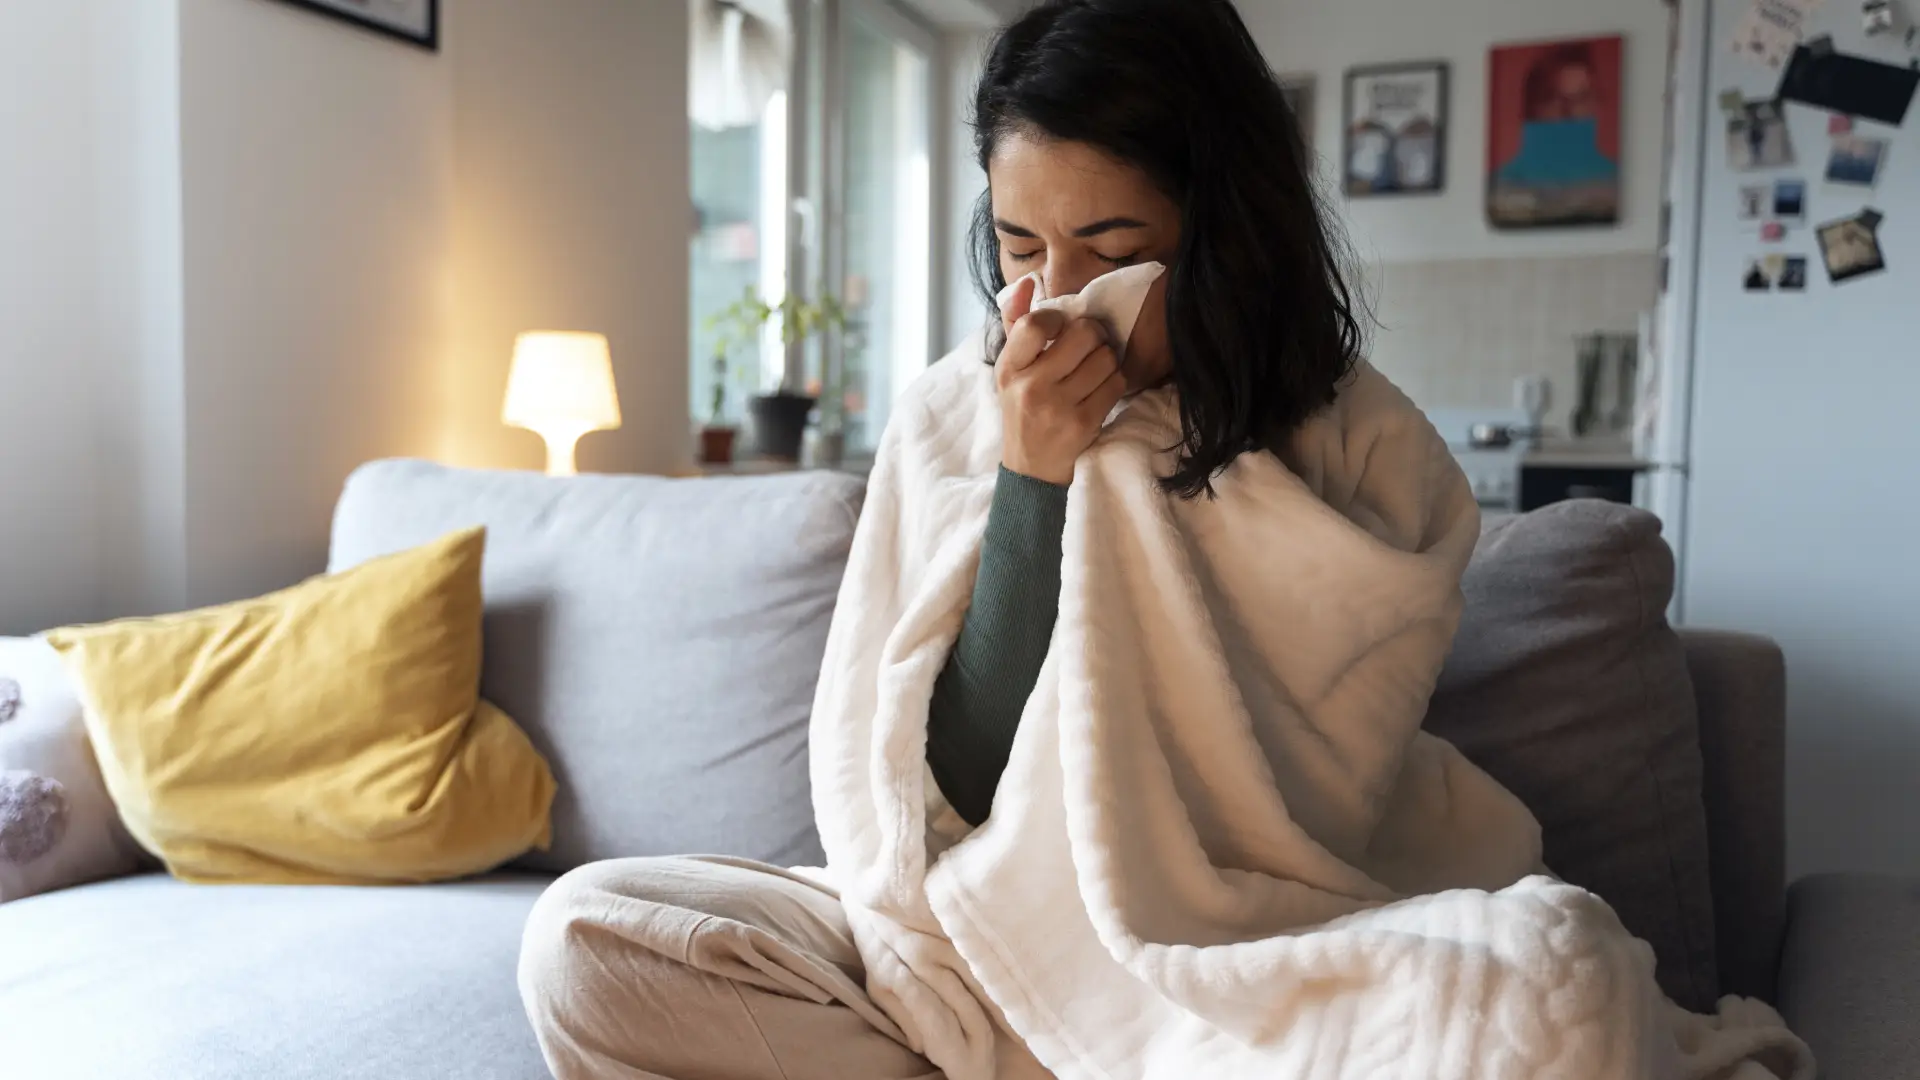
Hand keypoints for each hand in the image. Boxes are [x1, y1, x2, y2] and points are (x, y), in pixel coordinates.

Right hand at [996, 275, 1127, 486]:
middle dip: (1094, 335)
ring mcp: (1058, 407)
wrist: (1030, 469)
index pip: (1036, 324)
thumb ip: (1016, 322)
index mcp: (1008, 368)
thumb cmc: (1023, 410)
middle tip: (1091, 344)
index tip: (1063, 327)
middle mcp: (1030, 387)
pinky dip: (1115, 383)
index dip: (1060, 317)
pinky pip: (1116, 384)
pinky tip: (1102, 390)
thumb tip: (1028, 280)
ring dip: (1107, 360)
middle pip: (1083, 335)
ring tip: (1096, 369)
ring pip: (1105, 359)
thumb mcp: (1011, 370)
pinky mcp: (1083, 424)